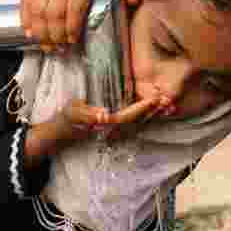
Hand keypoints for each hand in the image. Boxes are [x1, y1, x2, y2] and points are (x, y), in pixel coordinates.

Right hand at [20, 0, 102, 49]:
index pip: (74, 6)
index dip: (72, 26)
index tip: (73, 40)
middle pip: (54, 11)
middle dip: (56, 34)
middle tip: (60, 48)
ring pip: (38, 10)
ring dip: (41, 32)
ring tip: (47, 46)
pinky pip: (25, 5)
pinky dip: (27, 22)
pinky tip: (31, 35)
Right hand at [24, 96, 162, 167]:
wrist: (62, 132)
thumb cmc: (67, 118)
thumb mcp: (73, 111)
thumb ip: (87, 113)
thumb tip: (103, 115)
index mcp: (106, 123)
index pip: (128, 116)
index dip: (142, 108)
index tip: (155, 98)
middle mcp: (113, 129)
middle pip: (138, 122)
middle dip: (153, 111)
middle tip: (167, 98)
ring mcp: (115, 131)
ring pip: (139, 124)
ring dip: (153, 115)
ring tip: (166, 104)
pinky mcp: (116, 129)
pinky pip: (135, 124)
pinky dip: (147, 117)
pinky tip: (155, 110)